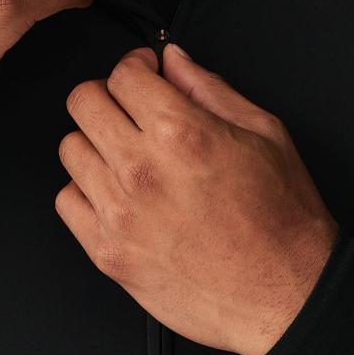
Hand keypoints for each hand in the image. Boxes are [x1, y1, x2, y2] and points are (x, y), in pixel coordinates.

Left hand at [55, 43, 339, 354]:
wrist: (286, 293)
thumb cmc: (282, 219)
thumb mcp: (263, 132)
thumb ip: (209, 88)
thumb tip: (175, 61)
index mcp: (181, 132)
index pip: (122, 74)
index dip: (135, 65)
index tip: (144, 73)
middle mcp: (142, 169)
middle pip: (83, 102)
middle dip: (108, 94)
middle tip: (129, 106)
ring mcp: (120, 213)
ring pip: (70, 149)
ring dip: (95, 141)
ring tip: (124, 152)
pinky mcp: (108, 253)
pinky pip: (67, 202)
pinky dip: (85, 191)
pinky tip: (116, 192)